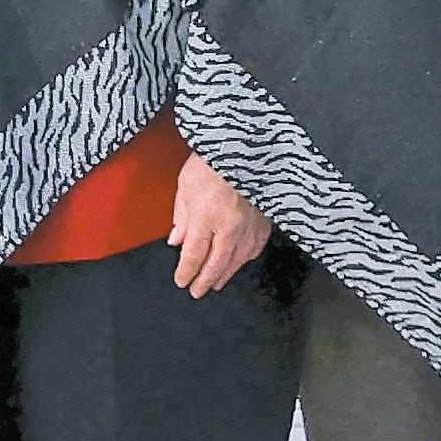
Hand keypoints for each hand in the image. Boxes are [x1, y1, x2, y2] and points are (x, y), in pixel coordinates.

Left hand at [171, 151, 272, 297]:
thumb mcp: (184, 188)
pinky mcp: (264, 220)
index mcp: (206, 217)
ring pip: (238, 259)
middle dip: (205, 280)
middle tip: (197, 292)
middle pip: (216, 262)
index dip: (187, 271)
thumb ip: (181, 218)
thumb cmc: (209, 163)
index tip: (181, 282)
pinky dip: (245, 258)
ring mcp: (250, 225)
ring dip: (225, 274)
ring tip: (216, 284)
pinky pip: (255, 246)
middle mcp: (229, 226)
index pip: (194, 254)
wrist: (242, 147)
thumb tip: (177, 241)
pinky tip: (239, 262)